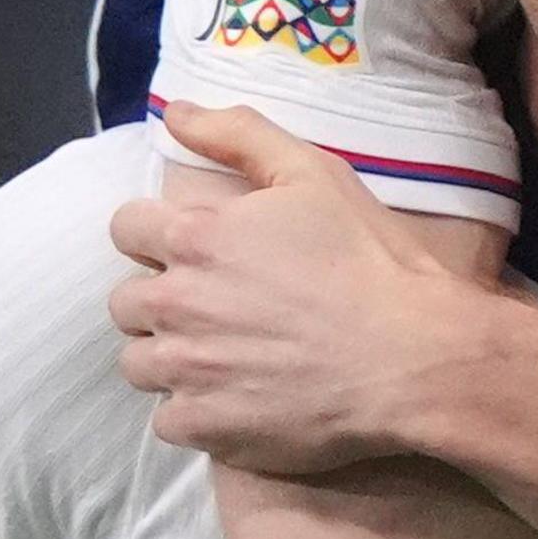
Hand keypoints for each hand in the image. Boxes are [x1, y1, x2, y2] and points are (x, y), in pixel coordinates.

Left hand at [107, 103, 511, 474]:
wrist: (412, 357)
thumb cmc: (369, 260)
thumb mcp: (314, 174)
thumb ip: (238, 135)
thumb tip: (175, 112)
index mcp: (195, 237)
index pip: (125, 228)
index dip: (156, 235)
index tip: (193, 248)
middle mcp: (177, 303)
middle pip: (125, 303)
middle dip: (160, 300)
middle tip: (214, 307)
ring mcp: (188, 371)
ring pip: (140, 365)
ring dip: (170, 357)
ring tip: (222, 358)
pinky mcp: (207, 427)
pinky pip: (168, 421)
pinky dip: (195, 412)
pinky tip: (236, 400)